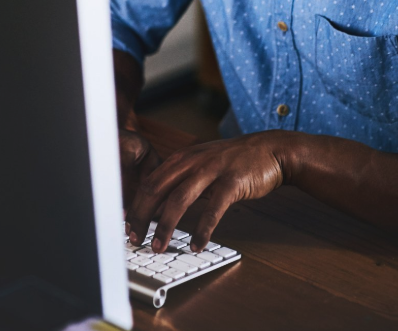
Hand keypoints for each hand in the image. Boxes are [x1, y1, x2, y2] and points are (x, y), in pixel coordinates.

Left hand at [125, 131, 288, 253]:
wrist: (270, 150)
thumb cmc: (234, 161)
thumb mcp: (203, 164)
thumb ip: (182, 180)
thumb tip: (158, 207)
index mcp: (183, 157)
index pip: (150, 182)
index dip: (135, 205)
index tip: (127, 226)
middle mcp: (193, 161)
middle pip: (157, 189)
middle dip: (142, 217)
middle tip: (135, 240)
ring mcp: (212, 170)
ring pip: (179, 199)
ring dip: (165, 226)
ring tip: (158, 247)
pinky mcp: (232, 181)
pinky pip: (213, 209)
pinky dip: (202, 229)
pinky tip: (196, 244)